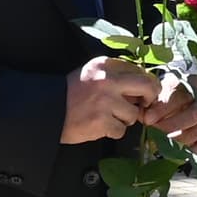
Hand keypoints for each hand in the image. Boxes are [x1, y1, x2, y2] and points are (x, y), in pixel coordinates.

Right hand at [62, 57, 177, 142]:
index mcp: (104, 65)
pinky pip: (120, 130)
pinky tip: (100, 125)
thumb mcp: (91, 73)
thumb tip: (143, 85)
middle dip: (150, 97)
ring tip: (109, 117)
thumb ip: (115, 74)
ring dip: (125, 119)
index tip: (142, 92)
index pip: (138, 70)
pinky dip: (113, 131)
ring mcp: (105, 102)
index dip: (144, 83)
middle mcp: (107, 81)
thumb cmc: (70, 93)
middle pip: (147, 86)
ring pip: (133, 113)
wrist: (45, 110)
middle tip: (144, 104)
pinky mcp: (101, 121)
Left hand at [144, 70, 196, 143]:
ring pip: (195, 133)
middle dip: (170, 125)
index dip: (163, 109)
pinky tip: (176, 146)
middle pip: (193, 116)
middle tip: (154, 128)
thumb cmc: (172, 92)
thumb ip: (156, 102)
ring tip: (160, 136)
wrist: (185, 96)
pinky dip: (188, 149)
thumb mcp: (164, 89)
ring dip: (174, 138)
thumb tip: (147, 118)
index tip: (147, 118)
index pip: (181, 97)